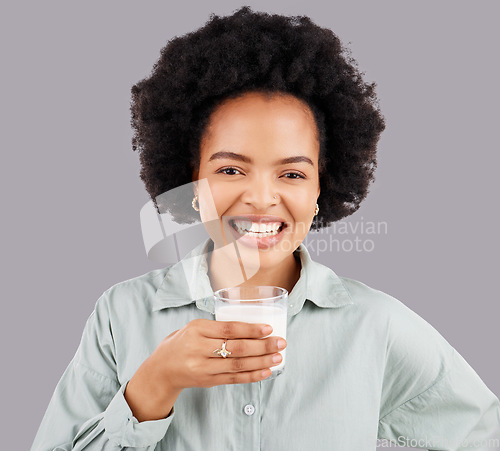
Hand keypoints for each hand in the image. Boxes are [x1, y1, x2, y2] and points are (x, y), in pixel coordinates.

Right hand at [150, 318, 286, 389]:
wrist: (162, 368)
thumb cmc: (182, 342)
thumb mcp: (194, 327)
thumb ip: (218, 327)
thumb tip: (252, 326)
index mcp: (197, 329)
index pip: (228, 329)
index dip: (250, 329)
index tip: (268, 328)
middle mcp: (199, 349)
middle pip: (236, 348)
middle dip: (262, 346)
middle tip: (280, 342)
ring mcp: (203, 368)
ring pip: (237, 365)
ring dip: (261, 362)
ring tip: (278, 357)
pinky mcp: (207, 382)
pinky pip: (233, 379)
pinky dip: (251, 376)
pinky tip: (266, 371)